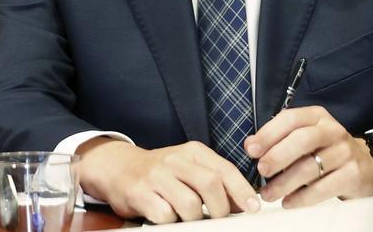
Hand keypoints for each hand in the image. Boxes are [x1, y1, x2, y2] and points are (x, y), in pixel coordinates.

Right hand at [76, 138, 260, 222]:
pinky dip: (171, 221)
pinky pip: (164, 214)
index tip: (253, 207)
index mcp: (193, 152)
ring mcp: (156, 175)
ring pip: (189, 204)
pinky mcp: (139, 192)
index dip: (242, 190)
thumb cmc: (162, 172)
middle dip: (220, 208)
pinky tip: (167, 216)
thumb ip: (216, 181)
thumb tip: (244, 202)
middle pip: (210, 185)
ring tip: (189, 218)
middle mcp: (175, 159)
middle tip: (219, 219)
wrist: (119, 167)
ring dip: (194, 219)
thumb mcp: (190, 169)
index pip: (225, 169)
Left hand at [244, 106, 372, 206]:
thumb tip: (251, 145)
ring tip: (268, 194)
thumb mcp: (308, 138)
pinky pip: (322, 188)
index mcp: (317, 117)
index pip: (291, 118)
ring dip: (284, 183)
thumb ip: (281, 139)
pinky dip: (302, 198)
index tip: (251, 150)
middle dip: (277, 155)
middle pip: (302, 140)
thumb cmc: (327, 152)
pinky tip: (289, 202)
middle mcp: (333, 131)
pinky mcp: (353, 174)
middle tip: (262, 170)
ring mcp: (345, 152)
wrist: (366, 169)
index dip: (268, 133)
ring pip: (310, 167)